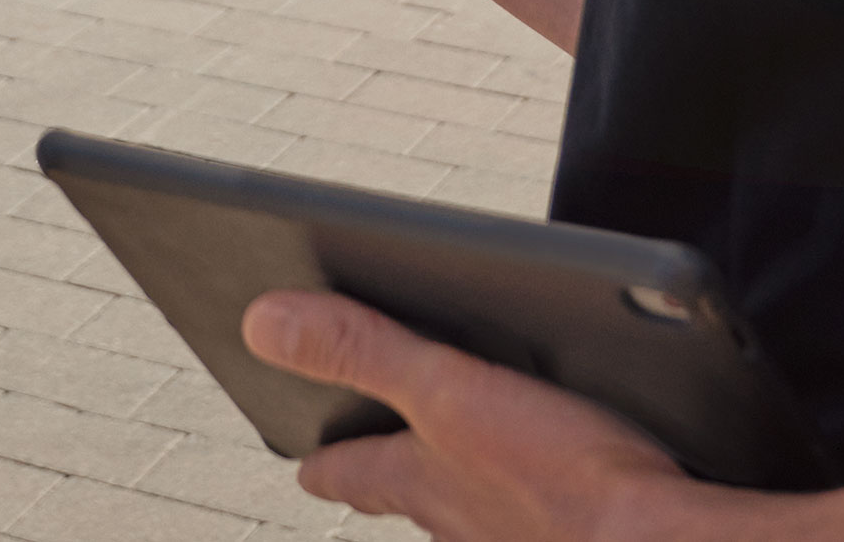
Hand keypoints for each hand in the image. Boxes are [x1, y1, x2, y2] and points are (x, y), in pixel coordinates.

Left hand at [244, 290, 728, 540]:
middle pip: (415, 497)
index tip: (306, 467)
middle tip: (369, 470)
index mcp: (427, 481)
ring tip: (468, 470)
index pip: (357, 469)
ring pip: (477, 514)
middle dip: (393, 475)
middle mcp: (467, 522)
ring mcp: (523, 538)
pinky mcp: (580, 538)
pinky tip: (565, 488)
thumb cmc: (570, 484)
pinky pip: (543, 519)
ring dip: (467, 490)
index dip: (328, 461)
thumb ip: (362, 351)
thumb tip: (263, 324)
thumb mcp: (450, 391)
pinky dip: (539, 502)